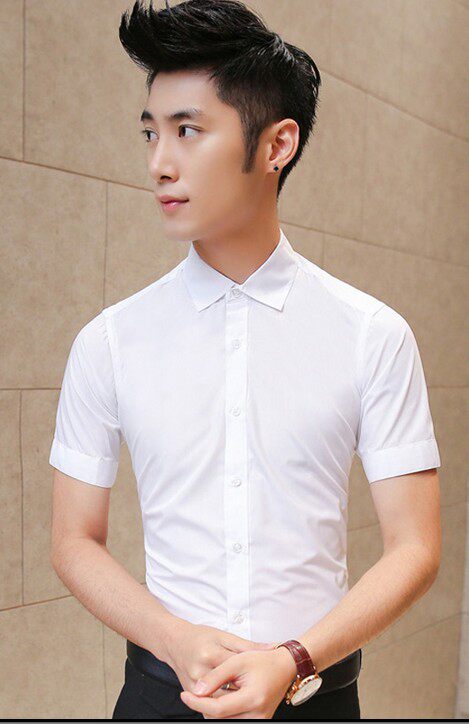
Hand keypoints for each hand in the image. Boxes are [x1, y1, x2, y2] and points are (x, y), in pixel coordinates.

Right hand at [158, 618, 277, 715]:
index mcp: (211, 654)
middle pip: (227, 691)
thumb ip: (248, 645)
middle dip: (242, 694)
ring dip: (232, 705)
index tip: (265, 679)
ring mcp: (192, 685)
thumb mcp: (224, 635)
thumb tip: (273, 648)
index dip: (252, 676)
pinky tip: (232, 703)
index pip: (236, 671)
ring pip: (217, 703)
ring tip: (247, 700)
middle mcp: (200, 672)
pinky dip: (220, 707)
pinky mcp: (189, 692)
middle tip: (258, 693)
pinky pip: (207, 706)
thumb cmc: (200, 636)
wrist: (174, 641)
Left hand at [179, 645, 297, 718]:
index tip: (184, 696)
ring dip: (214, 710)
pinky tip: (220, 698)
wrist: (285, 667)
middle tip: (195, 692)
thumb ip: (216, 676)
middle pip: (220, 718)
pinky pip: (234, 720)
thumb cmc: (261, 660)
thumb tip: (197, 691)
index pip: (217, 709)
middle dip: (205, 706)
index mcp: (253, 698)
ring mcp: (259, 720)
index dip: (198, 703)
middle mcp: (258, 715)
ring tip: (210, 692)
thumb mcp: (237, 660)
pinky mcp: (259, 721)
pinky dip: (224, 712)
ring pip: (226, 721)